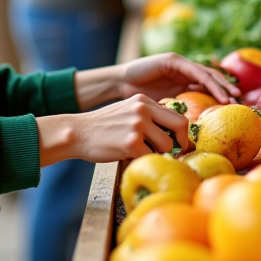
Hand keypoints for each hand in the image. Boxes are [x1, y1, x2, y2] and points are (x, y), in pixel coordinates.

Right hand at [37, 95, 193, 165]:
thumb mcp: (127, 111)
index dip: (182, 132)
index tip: (181, 144)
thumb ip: (148, 116)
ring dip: (159, 154)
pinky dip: (143, 160)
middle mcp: (143, 109)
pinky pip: (150, 156)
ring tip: (142, 153)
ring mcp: (137, 125)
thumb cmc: (104, 127)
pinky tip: (129, 157)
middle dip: (181, 142)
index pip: (176, 114)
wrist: (77, 133)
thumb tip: (174, 131)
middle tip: (178, 153)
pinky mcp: (131, 142)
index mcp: (144, 100)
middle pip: (180, 125)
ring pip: (166, 145)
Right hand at [115, 52, 240, 102]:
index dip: (219, 92)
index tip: (233, 106)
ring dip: (220, 85)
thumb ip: (175, 111)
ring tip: (231, 97)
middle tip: (238, 100)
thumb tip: (187, 130)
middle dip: (225, 87)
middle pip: (209, 76)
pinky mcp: (173, 60)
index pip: (205, 84)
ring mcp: (178, 63)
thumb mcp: (161, 108)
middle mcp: (182, 69)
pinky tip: (217, 92)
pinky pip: (195, 71)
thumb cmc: (136, 102)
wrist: (119, 85)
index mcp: (181, 79)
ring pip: (206, 73)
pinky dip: (208, 81)